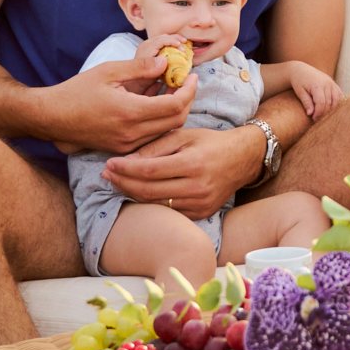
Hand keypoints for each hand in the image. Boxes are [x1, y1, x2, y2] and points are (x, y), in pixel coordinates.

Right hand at [46, 51, 195, 154]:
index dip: (189, 91)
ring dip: (175, 112)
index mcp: (129, 112)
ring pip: (167, 131)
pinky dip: (161, 122)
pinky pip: (152, 137)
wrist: (52, 117)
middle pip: (177, 121)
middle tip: (186, 84)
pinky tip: (156, 106)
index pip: (175, 106)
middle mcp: (131, 133)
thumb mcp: (108, 71)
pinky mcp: (123, 149)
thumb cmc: (77, 91)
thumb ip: (140, 67)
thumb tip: (166, 62)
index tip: (192, 77)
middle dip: (187, 101)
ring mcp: (127, 144)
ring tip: (172, 92)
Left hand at [103, 124, 249, 217]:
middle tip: (107, 175)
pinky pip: (169, 211)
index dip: (125, 169)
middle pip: (148, 191)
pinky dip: (151, 203)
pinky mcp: (201, 213)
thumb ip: (155, 148)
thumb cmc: (210, 142)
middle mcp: (197, 187)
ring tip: (119, 183)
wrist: (242, 159)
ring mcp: (200, 203)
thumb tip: (126, 161)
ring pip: (156, 204)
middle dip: (123, 183)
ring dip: (133, 194)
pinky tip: (139, 192)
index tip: (109, 164)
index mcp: (192, 164)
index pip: (149, 171)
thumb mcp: (183, 136)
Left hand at [286, 63, 341, 118]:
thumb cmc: (299, 82)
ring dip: (331, 109)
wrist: (301, 70)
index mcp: (317, 85)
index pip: (321, 103)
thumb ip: (306, 102)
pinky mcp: (334, 84)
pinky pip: (340, 95)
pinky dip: (337, 103)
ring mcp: (332, 83)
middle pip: (329, 102)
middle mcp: (327, 83)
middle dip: (324, 113)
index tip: (313, 118)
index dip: (318, 113)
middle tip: (317, 118)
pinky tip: (331, 108)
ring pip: (337, 100)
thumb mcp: (300, 92)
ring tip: (323, 114)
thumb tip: (310, 114)